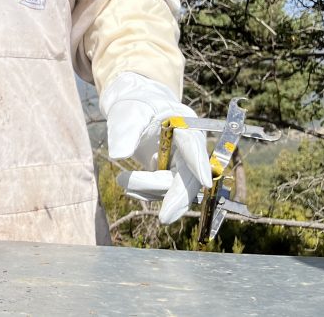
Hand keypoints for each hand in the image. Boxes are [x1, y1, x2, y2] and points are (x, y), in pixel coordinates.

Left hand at [102, 72, 212, 223]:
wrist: (136, 109)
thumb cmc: (135, 106)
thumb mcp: (126, 113)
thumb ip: (124, 131)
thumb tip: (118, 155)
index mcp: (184, 124)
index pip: (192, 145)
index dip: (199, 163)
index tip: (205, 181)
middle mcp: (189, 146)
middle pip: (189, 175)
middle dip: (177, 197)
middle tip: (164, 218)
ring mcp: (183, 161)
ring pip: (174, 187)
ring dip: (148, 190)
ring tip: (121, 179)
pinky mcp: (173, 173)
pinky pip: (163, 190)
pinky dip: (145, 192)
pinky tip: (128, 185)